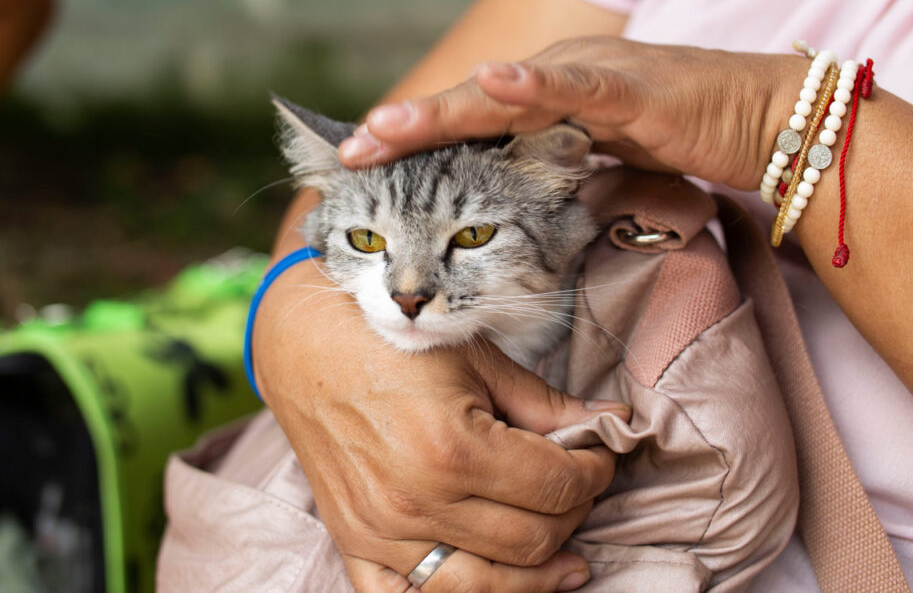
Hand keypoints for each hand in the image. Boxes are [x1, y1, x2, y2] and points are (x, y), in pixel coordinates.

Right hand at [254, 258, 630, 591]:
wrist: (304, 348)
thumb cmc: (391, 344)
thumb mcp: (475, 360)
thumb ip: (543, 402)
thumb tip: (608, 423)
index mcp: (453, 448)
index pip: (557, 485)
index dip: (595, 470)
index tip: (599, 453)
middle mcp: (417, 501)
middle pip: (533, 538)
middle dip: (574, 512)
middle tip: (578, 484)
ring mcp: (381, 532)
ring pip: (487, 585)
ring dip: (538, 571)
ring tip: (566, 555)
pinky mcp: (354, 545)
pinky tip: (493, 581)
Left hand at [340, 36, 804, 189]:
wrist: (752, 120)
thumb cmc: (671, 143)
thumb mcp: (593, 169)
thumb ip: (543, 182)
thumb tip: (497, 217)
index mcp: (539, 105)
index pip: (463, 127)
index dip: (409, 145)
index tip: (353, 168)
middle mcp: (551, 83)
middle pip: (466, 110)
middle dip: (405, 131)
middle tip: (349, 151)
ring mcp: (586, 79)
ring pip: (504, 96)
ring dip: (444, 111)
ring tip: (389, 126)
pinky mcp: (629, 88)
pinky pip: (576, 87)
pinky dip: (534, 87)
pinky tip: (495, 85)